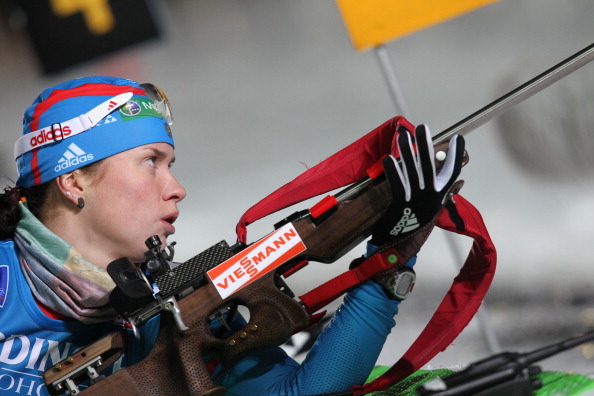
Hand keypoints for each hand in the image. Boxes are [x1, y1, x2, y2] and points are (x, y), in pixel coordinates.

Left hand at [370, 124, 464, 246]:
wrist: (399, 248)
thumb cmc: (415, 226)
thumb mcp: (433, 210)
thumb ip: (446, 194)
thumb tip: (460, 181)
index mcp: (439, 197)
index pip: (452, 172)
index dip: (456, 155)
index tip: (458, 138)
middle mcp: (431, 197)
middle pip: (430, 166)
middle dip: (427, 145)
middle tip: (423, 126)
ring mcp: (416, 201)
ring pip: (412, 171)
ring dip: (408, 152)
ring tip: (403, 135)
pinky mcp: (401, 206)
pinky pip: (397, 185)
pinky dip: (393, 171)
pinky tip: (388, 158)